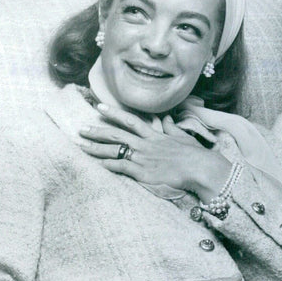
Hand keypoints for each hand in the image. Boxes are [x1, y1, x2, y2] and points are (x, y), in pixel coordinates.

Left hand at [79, 103, 231, 201]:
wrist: (200, 168)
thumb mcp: (183, 137)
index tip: (99, 107)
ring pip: (115, 150)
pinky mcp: (143, 172)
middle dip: (98, 131)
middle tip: (82, 129)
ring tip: (82, 146)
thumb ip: (172, 128)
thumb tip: (168, 119)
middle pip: (117, 134)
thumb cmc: (195, 154)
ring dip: (97, 148)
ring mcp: (143, 158)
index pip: (130, 121)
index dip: (113, 113)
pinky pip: (121, 167)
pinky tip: (97, 165)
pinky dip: (108, 166)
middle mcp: (146, 144)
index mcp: (155, 135)